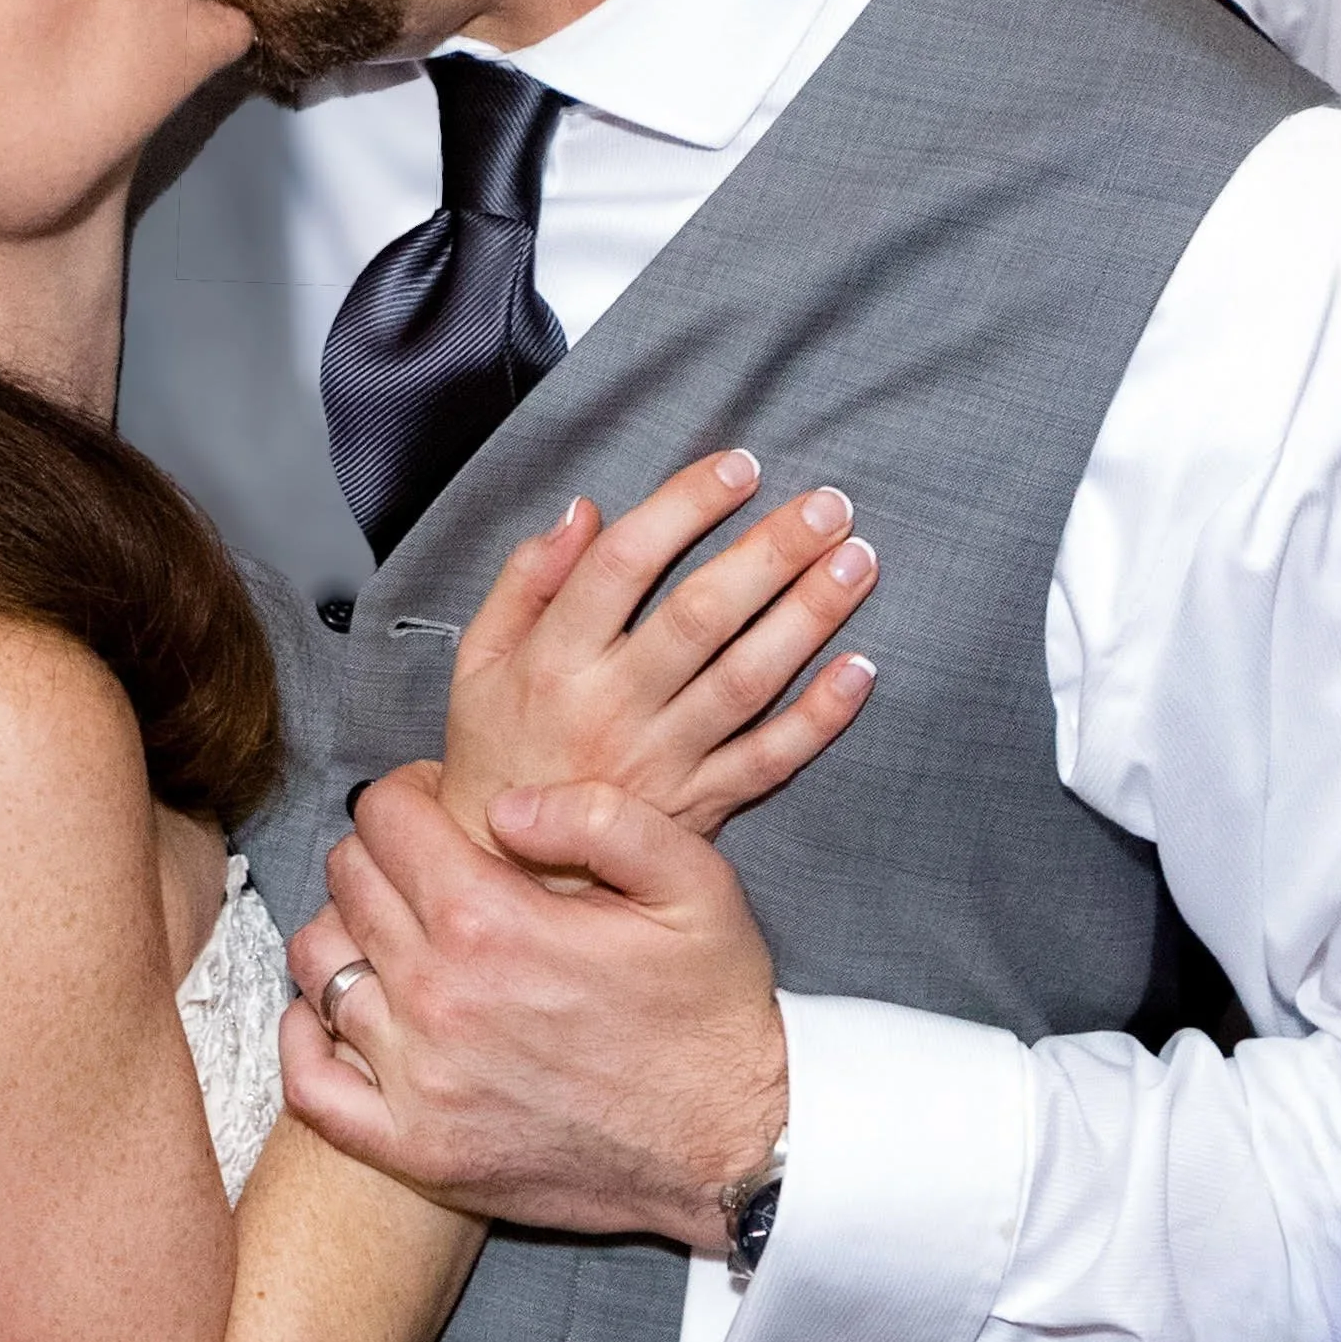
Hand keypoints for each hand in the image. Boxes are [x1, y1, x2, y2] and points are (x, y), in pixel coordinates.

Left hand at [284, 768, 785, 1246]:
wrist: (735, 1147)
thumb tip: (501, 804)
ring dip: (347, 932)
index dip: (410, 791)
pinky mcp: (416, 1150)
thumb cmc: (712, 1010)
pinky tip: (345, 1011)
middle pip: (347, 879)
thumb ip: (597, 813)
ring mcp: (419, 1082)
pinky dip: (308, 1036)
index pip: (384, 816)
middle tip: (429, 864)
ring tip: (397, 931)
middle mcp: (438, 997)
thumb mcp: (693, 880)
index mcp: (492, 921)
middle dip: (382, 852)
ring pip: (317, 965)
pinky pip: (311, 1083)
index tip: (442, 804)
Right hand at [442, 450, 874, 844]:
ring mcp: (661, 761)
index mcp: (554, 660)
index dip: (684, 506)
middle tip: (828, 504)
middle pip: (700, 616)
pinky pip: (769, 760)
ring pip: (745, 680)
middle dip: (771, 552)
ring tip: (856, 562)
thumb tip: (583, 510)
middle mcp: (611, 706)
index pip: (623, 564)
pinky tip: (861, 670)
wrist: (505, 875)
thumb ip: (526, 580)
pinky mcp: (698, 807)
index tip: (739, 465)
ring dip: (808, 618)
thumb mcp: (479, 657)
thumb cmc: (496, 748)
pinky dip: (821, 718)